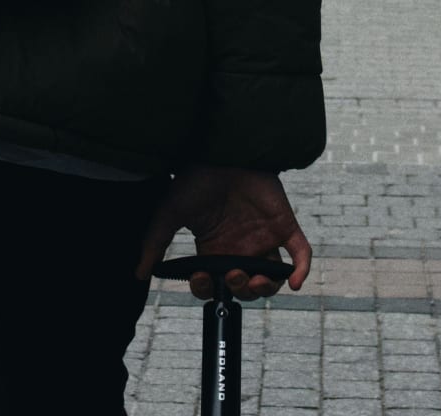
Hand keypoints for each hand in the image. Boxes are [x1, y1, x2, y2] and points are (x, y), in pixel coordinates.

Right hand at [136, 166, 311, 300]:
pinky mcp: (283, 224)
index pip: (215, 284)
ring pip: (272, 276)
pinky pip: (299, 253)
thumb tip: (139, 274)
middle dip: (240, 290)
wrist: (221, 150)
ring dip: (266, 288)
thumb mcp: (169, 213)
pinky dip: (301, 269)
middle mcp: (240, 249)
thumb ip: (155, 243)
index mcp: (214, 250)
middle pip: (245, 286)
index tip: (202, 278)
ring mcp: (263, 238)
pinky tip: (294, 281)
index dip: (209, 289)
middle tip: (233, 275)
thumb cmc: (194, 178)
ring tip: (255, 280)